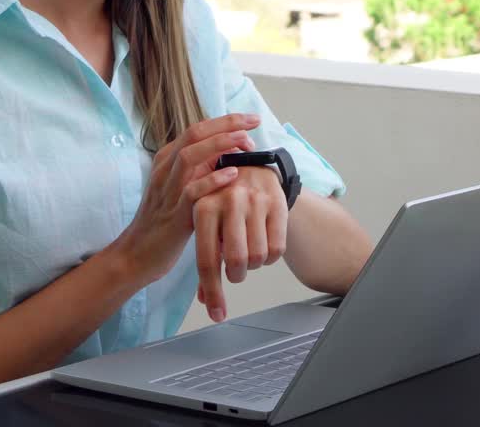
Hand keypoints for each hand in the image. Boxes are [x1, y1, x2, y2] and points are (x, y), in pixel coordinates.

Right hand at [110, 113, 259, 287]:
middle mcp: (164, 169)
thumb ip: (201, 168)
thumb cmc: (165, 220)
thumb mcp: (182, 187)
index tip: (252, 119)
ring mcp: (167, 190)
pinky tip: (233, 174)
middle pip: (194, 134)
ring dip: (220, 145)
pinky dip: (212, 180)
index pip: (196, 129)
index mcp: (167, 159)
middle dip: (227, 125)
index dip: (226, 121)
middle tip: (254, 123)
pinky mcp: (172, 214)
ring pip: (190, 157)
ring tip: (245, 142)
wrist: (136, 254)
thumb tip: (232, 151)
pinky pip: (191, 191)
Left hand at [194, 165, 288, 321]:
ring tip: (249, 251)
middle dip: (237, 275)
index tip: (217, 314)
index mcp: (202, 207)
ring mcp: (254, 201)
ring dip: (255, 265)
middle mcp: (228, 201)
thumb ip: (207, 260)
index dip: (214, 292)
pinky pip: (277, 247)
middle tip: (236, 270)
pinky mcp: (276, 202)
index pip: (206, 260)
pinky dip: (271, 256)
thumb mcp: (207, 223)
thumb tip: (207, 301)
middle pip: (236, 262)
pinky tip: (264, 244)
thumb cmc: (223, 201)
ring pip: (258, 257)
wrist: (250, 165)